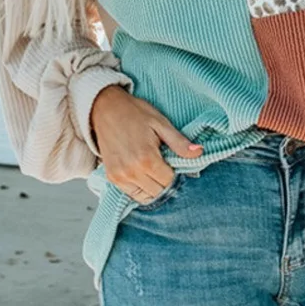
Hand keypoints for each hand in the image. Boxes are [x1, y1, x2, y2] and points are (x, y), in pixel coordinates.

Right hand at [89, 84, 202, 203]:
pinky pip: (131, 193)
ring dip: (154, 188)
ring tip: (155, 170)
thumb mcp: (161, 123)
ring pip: (145, 197)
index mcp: (147, 159)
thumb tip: (199, 152)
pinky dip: (141, 189)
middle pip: (158, 192)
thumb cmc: (135, 113)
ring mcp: (120, 176)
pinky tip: (144, 174)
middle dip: (166, 183)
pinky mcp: (112, 177)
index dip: (177, 175)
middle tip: (167, 167)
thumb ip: (179, 142)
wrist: (105, 108)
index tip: (176, 165)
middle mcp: (132, 171)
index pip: (169, 182)